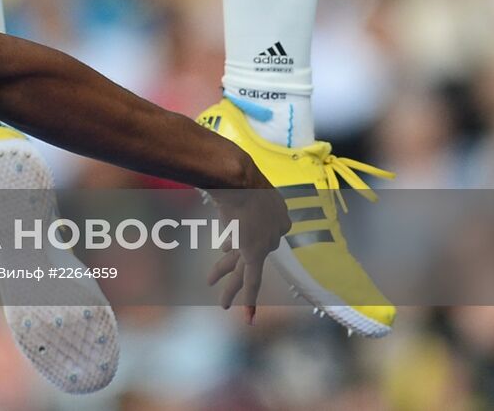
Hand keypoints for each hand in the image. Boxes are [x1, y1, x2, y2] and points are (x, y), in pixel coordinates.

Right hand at [206, 177, 290, 323]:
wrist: (238, 181)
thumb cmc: (232, 175)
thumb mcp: (234, 184)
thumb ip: (230, 193)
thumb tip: (216, 206)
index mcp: (277, 211)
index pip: (258, 232)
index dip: (236, 240)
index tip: (225, 246)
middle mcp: (276, 230)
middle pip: (254, 252)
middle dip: (237, 262)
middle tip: (232, 277)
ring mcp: (265, 243)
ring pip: (245, 270)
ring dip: (230, 285)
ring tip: (223, 303)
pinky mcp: (254, 253)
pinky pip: (250, 280)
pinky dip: (248, 299)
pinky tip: (246, 317)